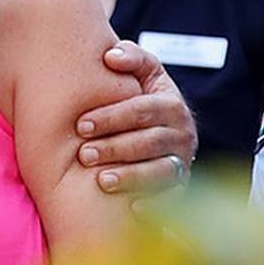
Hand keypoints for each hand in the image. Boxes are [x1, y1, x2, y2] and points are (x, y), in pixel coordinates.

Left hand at [76, 41, 198, 193]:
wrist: (160, 128)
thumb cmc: (141, 99)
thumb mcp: (144, 73)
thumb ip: (132, 57)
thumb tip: (110, 55)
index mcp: (171, 105)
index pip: (143, 109)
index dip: (112, 116)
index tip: (80, 125)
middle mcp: (182, 134)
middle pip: (150, 141)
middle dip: (115, 148)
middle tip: (83, 154)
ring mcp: (183, 162)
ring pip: (161, 171)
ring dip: (131, 176)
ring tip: (101, 181)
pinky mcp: (180, 188)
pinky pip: (172, 199)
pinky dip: (155, 205)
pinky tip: (133, 209)